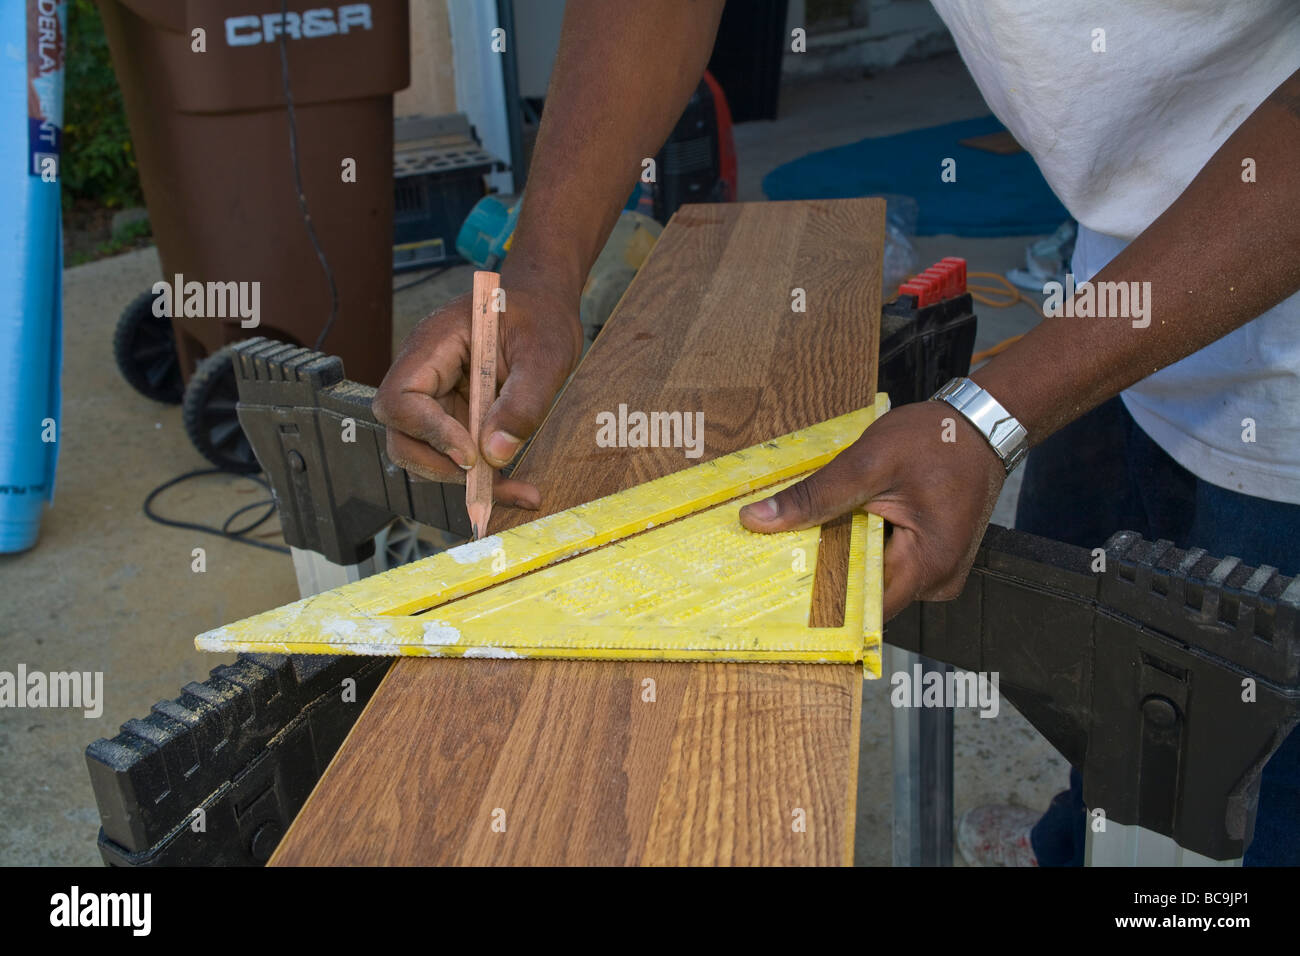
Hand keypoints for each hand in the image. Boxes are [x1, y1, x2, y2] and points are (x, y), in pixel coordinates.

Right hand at [372, 275, 584, 509]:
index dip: (427, 432)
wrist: (544, 307)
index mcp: (433, 346)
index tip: (470, 454)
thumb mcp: (545, 354)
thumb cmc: (540, 317)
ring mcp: (437, 399)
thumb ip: (523, 401)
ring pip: (427, 455)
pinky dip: (484, 479)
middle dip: (441, 467)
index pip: (400, 399)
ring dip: (467, 482)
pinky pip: (456, 457)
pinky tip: (518, 489)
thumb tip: (496, 454)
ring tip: (519, 492)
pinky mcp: (456, 418)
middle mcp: (425, 375)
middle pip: (403, 436)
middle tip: (491, 482)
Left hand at [738, 401, 1005, 619]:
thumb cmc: (936, 439)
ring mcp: (937, 573)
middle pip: (866, 596)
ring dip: (843, 562)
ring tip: (802, 543)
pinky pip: (888, 566)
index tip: (777, 591)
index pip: (864, 607)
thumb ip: (815, 495)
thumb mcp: (869, 461)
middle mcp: (937, 581)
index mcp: (927, 565)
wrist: (982, 424)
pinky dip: (862, 550)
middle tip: (777, 560)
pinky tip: (837, 531)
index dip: (819, 600)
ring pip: (875, 580)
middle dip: (824, 578)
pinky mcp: (931, 560)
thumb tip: (757, 520)